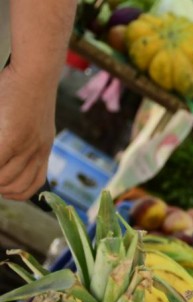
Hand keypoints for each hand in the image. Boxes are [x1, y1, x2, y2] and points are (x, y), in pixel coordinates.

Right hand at [0, 66, 57, 200]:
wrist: (35, 73)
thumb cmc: (23, 91)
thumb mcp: (30, 121)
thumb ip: (21, 142)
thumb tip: (5, 160)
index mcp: (43, 149)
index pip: (32, 186)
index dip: (13, 192)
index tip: (1, 186)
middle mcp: (38, 153)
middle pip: (16, 187)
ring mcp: (26, 148)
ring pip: (4, 180)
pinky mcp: (11, 139)